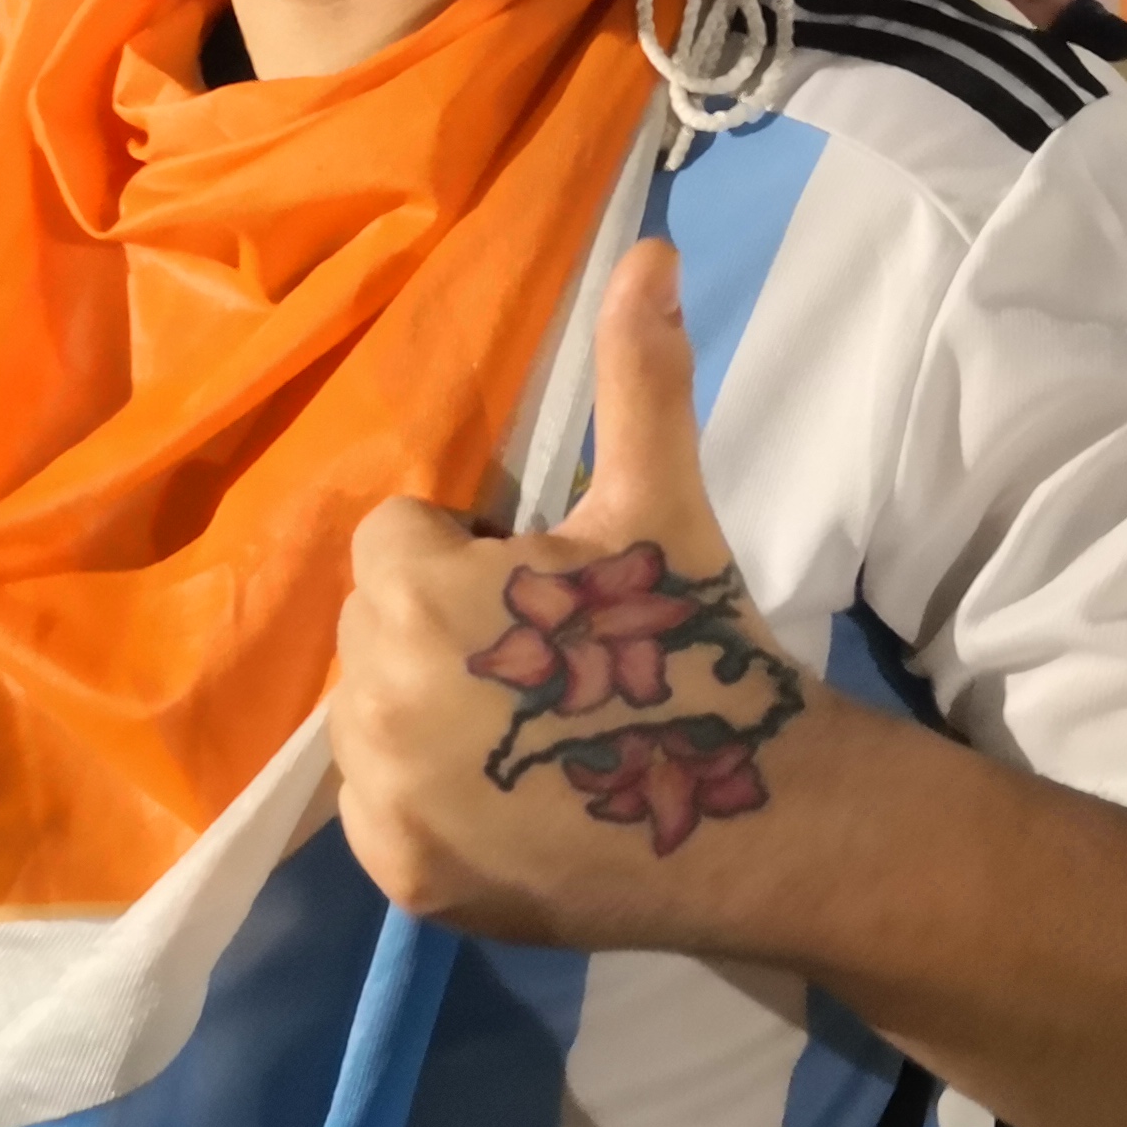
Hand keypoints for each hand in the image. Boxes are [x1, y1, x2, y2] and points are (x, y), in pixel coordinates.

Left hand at [333, 238, 812, 952]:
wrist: (757, 817)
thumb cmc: (695, 644)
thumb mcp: (658, 503)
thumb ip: (637, 376)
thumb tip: (649, 250)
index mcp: (415, 592)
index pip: (397, 542)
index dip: (472, 562)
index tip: (548, 598)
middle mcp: (372, 696)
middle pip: (376, 629)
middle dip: (445, 634)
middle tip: (548, 668)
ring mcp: (383, 797)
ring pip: (369, 718)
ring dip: (426, 713)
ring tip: (529, 733)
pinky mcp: (400, 876)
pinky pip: (375, 812)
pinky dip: (424, 805)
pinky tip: (507, 799)